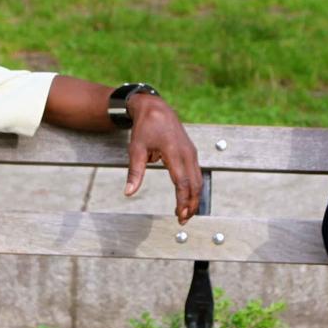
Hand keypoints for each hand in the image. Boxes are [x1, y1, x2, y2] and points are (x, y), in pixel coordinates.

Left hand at [123, 94, 203, 224]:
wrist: (156, 108)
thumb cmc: (145, 128)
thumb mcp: (135, 149)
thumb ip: (134, 172)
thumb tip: (128, 193)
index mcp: (174, 152)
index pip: (182, 182)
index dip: (182, 200)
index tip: (179, 215)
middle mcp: (187, 153)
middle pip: (195, 184)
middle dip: (191, 203)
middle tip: (183, 219)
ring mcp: (191, 152)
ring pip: (198, 179)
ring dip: (194, 197)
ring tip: (186, 213)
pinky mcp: (191, 152)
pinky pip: (196, 173)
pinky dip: (194, 188)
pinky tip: (187, 198)